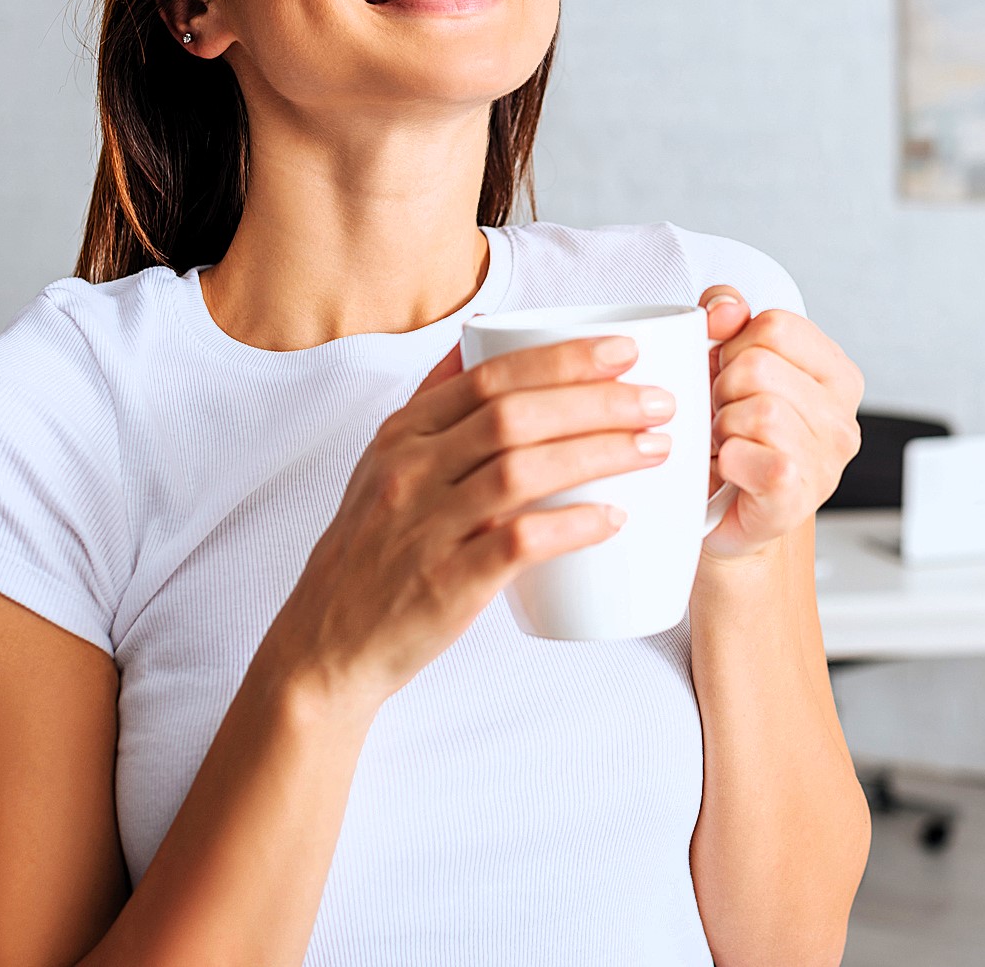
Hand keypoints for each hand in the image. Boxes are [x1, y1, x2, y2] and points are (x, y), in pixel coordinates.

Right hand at [262, 334, 677, 713]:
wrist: (326, 645)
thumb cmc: (373, 551)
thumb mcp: (384, 465)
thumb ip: (434, 405)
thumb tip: (481, 339)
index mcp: (402, 435)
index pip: (488, 375)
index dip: (562, 358)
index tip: (623, 352)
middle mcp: (409, 472)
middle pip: (513, 415)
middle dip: (597, 401)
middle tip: (658, 402)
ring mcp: (424, 527)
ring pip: (520, 471)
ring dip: (598, 453)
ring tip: (655, 449)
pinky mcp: (445, 584)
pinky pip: (517, 543)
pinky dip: (571, 526)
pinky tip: (615, 518)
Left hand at [699, 286, 863, 560]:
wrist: (728, 521)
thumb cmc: (735, 441)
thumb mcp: (730, 366)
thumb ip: (727, 318)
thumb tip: (727, 306)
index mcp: (836, 375)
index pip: (777, 324)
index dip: (735, 345)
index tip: (731, 376)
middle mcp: (842, 418)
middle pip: (759, 364)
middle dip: (723, 390)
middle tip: (725, 419)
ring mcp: (826, 461)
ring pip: (754, 409)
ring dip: (721, 428)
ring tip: (727, 445)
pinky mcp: (797, 497)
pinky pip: (748, 455)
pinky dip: (725, 461)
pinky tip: (731, 470)